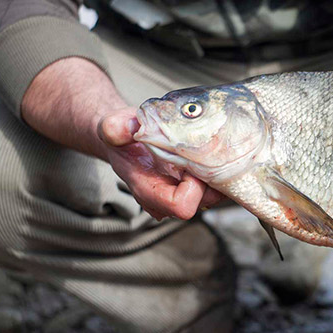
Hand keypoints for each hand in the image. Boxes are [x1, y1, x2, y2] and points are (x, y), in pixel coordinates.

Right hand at [98, 107, 225, 220]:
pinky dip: (219, 168)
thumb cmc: (120, 135)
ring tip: (206, 148)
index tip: (188, 162)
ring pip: (216, 193)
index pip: (181, 206)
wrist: (126, 137)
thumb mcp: (113, 127)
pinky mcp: (194, 185)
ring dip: (217, 172)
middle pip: (205, 201)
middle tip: (204, 150)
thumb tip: (131, 127)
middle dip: (210, 177)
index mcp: (148, 190)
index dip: (193, 187)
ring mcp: (183, 193)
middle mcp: (168, 198)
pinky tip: (209, 150)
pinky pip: (218, 184)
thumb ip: (116, 128)